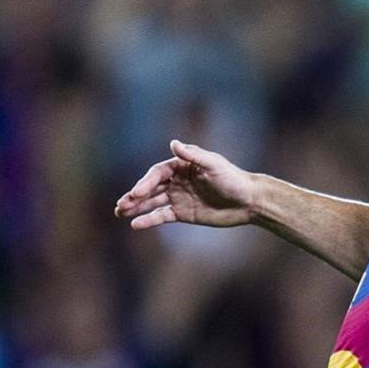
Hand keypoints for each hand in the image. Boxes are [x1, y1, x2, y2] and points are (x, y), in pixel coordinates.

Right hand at [115, 140, 256, 229]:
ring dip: (136, 207)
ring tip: (119, 213)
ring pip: (153, 202)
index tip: (137, 193)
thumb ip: (193, 155)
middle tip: (120, 205)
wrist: (248, 201)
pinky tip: (136, 224)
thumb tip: (173, 143)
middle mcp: (177, 181)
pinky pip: (162, 216)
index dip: (145, 183)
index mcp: (182, 166)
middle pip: (151, 188)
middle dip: (135, 196)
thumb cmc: (232, 179)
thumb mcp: (214, 165)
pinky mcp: (183, 213)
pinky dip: (149, 220)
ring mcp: (179, 197)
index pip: (157, 173)